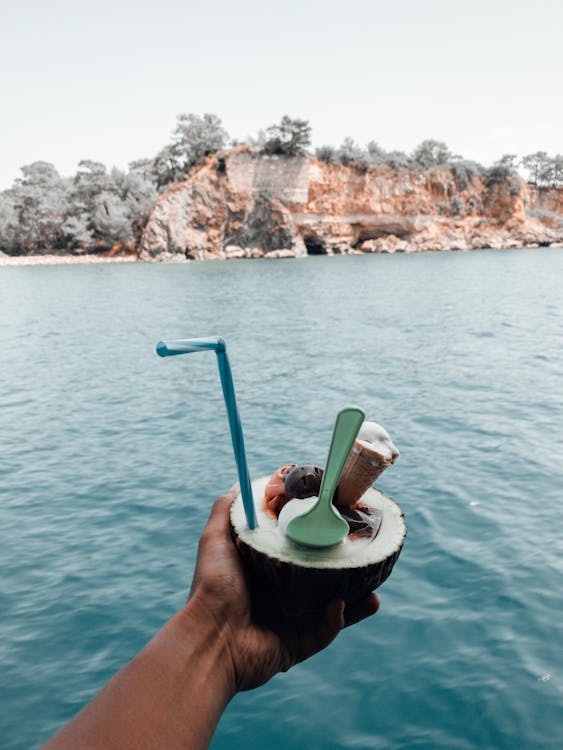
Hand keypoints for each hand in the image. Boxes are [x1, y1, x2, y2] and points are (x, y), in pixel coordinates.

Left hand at [186, 486, 379, 692]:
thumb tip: (242, 484)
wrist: (210, 638)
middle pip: (320, 581)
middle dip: (345, 571)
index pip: (298, 554)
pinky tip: (341, 604)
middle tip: (363, 556)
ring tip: (373, 590)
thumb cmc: (212, 587)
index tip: (336, 524)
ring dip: (355, 602)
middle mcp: (279, 597)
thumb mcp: (215, 539)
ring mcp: (290, 623)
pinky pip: (324, 632)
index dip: (317, 541)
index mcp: (265, 573)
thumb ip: (226, 510)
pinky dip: (336, 620)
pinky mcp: (296, 646)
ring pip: (332, 610)